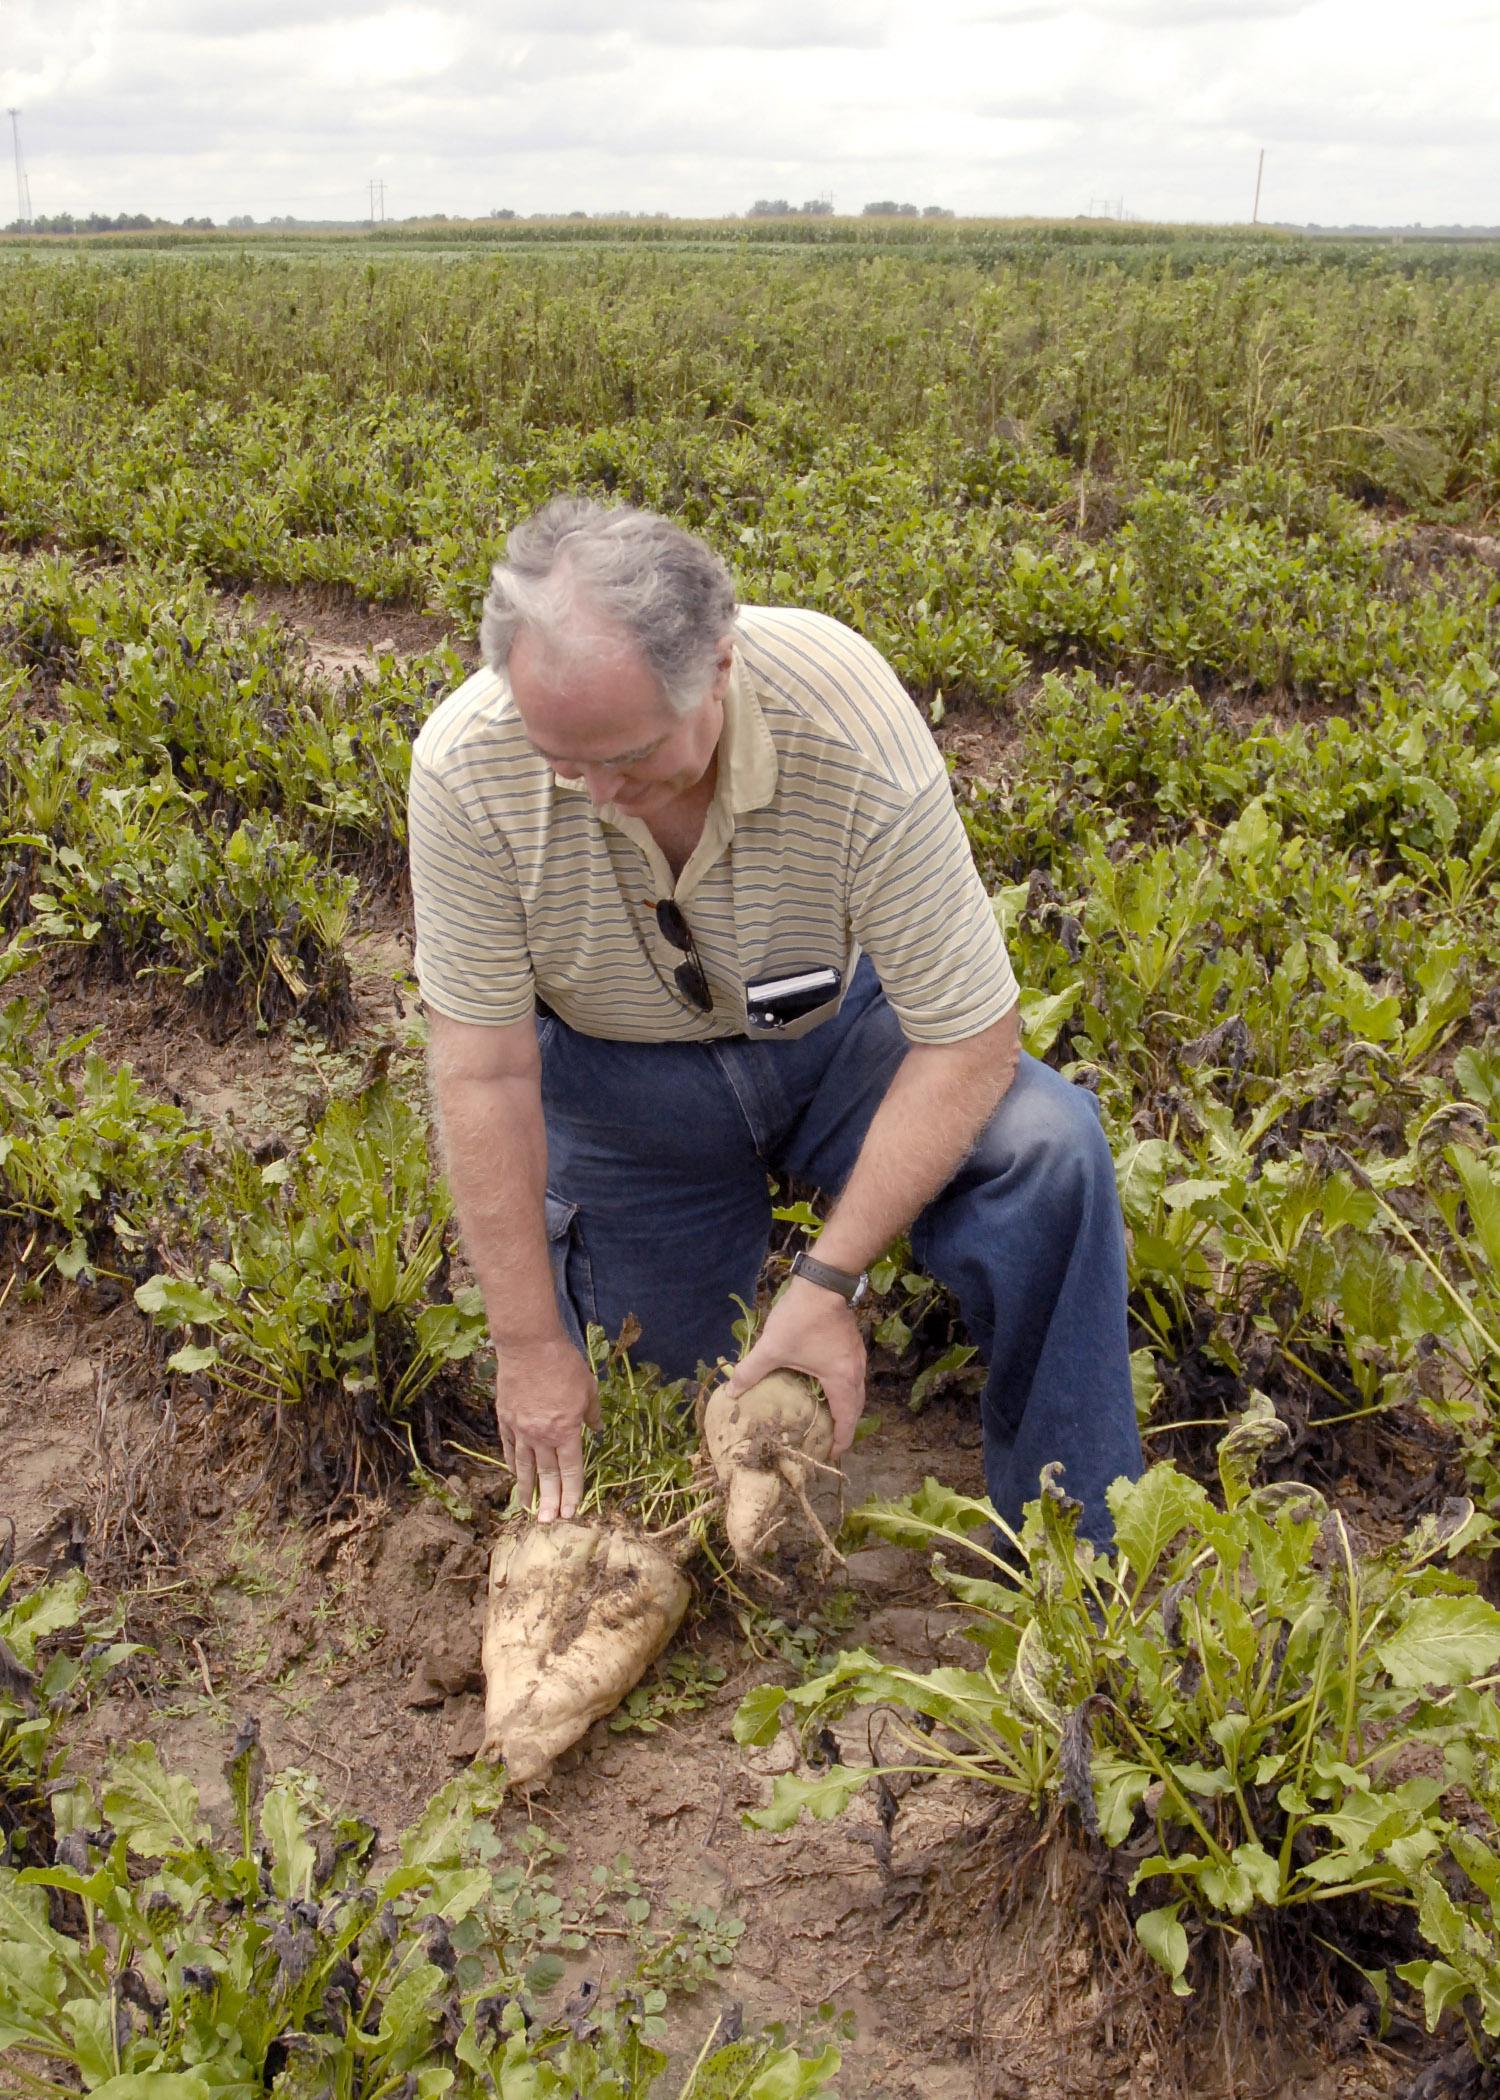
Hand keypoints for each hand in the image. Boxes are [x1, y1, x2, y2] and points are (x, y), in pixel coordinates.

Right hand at [494, 1334, 601, 1522]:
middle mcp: (542, 1436)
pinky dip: (513, 1464)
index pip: (571, 1469)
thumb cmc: (563, 1365)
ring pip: (525, 1466)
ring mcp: (521, 1429)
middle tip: (547, 1523)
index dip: (572, 1492)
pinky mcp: (506, 1419)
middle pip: (546, 1475)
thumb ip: (592, 1413)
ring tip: (528, 1508)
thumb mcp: (588, 1388)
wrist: (529, 1346)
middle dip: (549, 1501)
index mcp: (565, 1430)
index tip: (571, 1512)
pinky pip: (510, 1448)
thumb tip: (596, 1429)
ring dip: (527, 1489)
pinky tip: (515, 1475)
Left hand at [720, 1278, 866, 1458]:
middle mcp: (855, 1372)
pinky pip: (851, 1377)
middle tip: (827, 1441)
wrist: (823, 1282)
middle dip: (844, 1427)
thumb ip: (751, 1371)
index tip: (831, 1456)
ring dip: (844, 1407)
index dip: (841, 1441)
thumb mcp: (772, 1348)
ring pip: (855, 1391)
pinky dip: (843, 1389)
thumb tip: (731, 1392)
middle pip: (855, 1408)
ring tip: (826, 1418)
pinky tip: (824, 1386)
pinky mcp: (851, 1345)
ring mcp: (856, 1357)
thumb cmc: (801, 1319)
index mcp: (841, 1380)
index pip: (847, 1420)